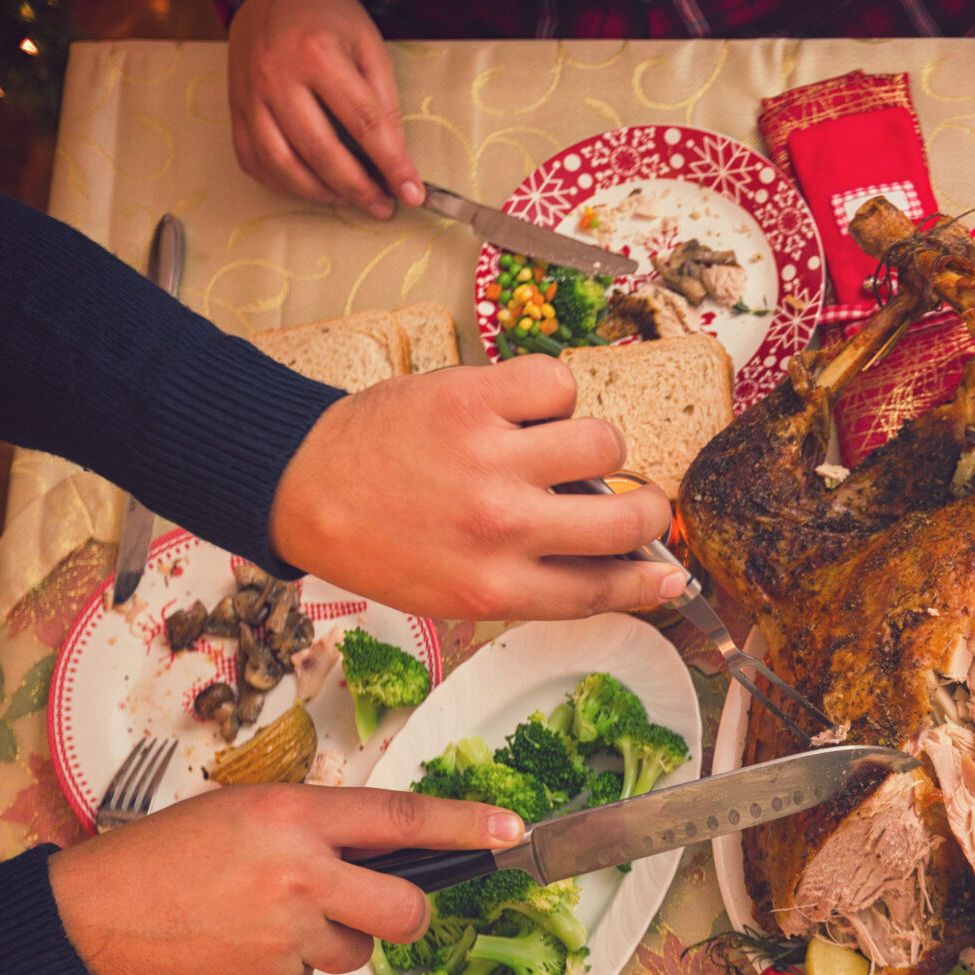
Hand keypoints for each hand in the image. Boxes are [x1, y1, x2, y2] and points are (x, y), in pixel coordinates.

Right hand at [47, 785, 523, 974]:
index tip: (510, 830)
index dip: (464, 825)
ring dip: (331, 945)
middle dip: (408, 916)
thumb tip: (378, 856)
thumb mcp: (244, 815)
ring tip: (265, 924)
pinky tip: (235, 951)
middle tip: (384, 911)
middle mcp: (300, 876)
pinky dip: (283, 972)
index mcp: (294, 817)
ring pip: (355, 954)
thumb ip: (314, 832)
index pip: (400, 819)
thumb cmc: (163, 858)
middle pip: (405, 911)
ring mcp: (285, 939)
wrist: (87, 921)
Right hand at [227, 0, 423, 217]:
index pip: (363, 123)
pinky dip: (284, 184)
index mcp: (316, 54)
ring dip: (320, 193)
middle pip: (320, 151)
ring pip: (283, 165)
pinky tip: (312, 187)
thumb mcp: (370, 47)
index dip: (392, 165)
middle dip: (358, 188)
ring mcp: (249, 95)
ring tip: (349, 198)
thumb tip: (396, 162)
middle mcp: (276, 76)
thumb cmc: (327, 17)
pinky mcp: (234, 108)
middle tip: (382, 206)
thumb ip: (384, 104)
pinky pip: (253, 161)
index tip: (412, 194)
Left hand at [270, 355, 685, 620]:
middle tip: (633, 501)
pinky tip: (525, 411)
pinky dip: (553, 395)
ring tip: (560, 450)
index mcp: (494, 586)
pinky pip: (559, 383)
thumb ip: (538, 585)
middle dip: (648, 510)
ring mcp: (488, 460)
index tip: (673, 571)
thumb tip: (627, 568)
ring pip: (605, 443)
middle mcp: (499, 528)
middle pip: (626, 519)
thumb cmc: (379, 542)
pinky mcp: (473, 399)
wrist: (301, 485)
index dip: (651, 579)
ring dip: (595, 447)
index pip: (604, 587)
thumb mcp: (456, 591)